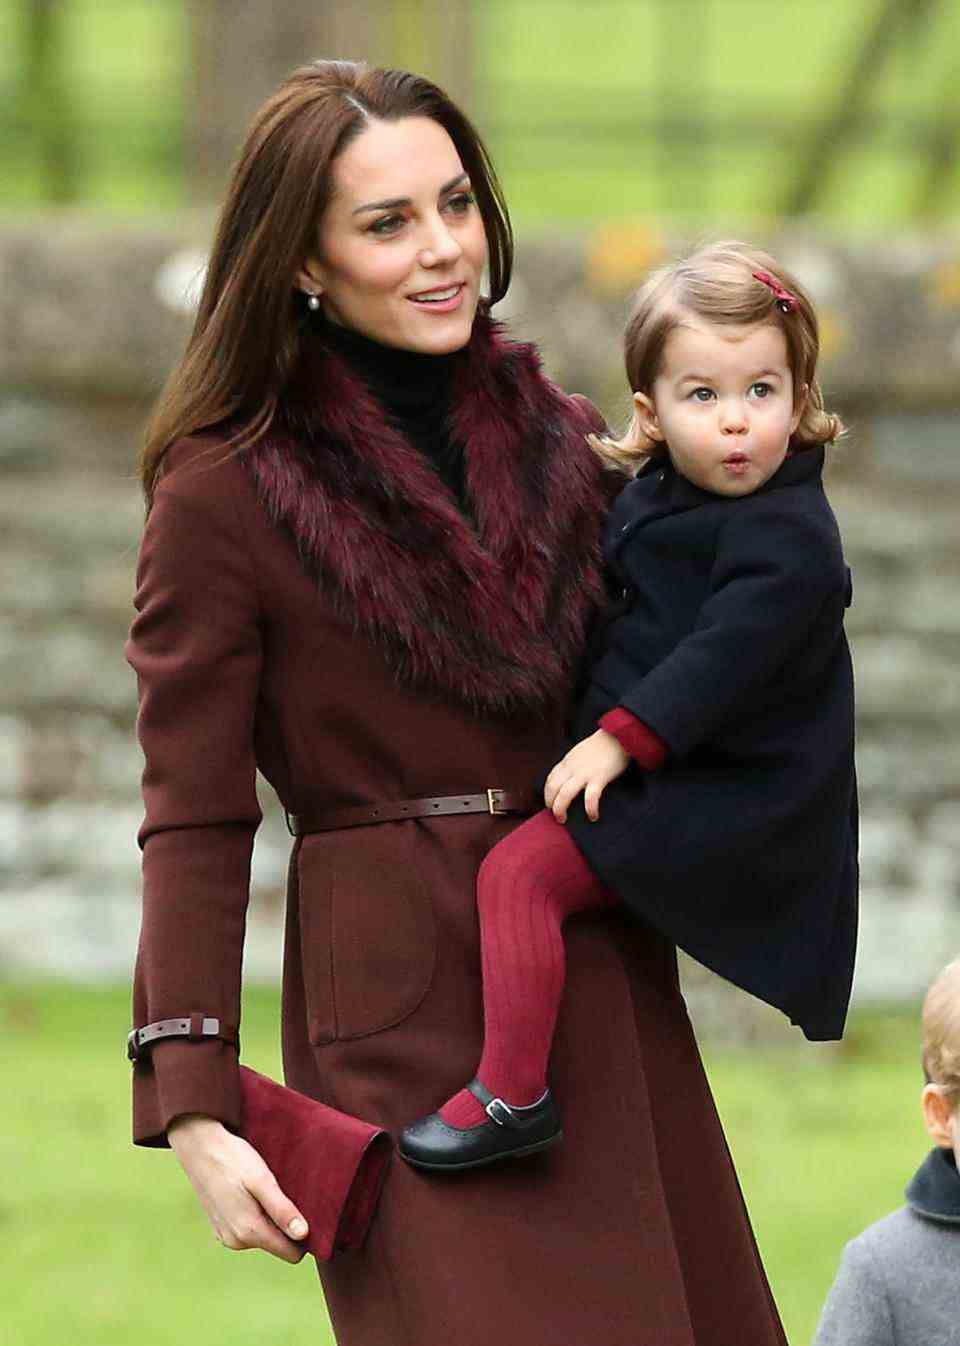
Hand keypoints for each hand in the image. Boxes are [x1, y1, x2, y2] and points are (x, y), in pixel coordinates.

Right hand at [168, 1114, 308, 1263]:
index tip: (306, 1211)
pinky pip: (249, 1230)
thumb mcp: (262, 1180)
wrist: (199, 1147)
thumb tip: (303, 1235)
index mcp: (249, 1231)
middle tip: (283, 1193)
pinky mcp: (221, 1228)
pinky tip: (250, 1193)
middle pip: (278, 1244)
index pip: (291, 1253)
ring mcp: (227, 1236)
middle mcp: (237, 1241)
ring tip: (265, 1190)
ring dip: (270, 1218)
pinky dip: (255, 1215)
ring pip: (263, 1237)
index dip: (304, 1236)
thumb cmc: (233, 1159)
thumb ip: (282, 1210)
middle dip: (286, 1225)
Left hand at [544, 729, 629, 823]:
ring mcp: (584, 773)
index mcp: (568, 761)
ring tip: (563, 819)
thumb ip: (574, 764)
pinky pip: (590, 797)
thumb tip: (571, 778)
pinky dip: (590, 809)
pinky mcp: (599, 777)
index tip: (549, 802)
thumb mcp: (581, 752)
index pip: (550, 779)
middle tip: (555, 815)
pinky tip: (593, 816)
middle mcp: (572, 767)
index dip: (547, 793)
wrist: (618, 736)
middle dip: (550, 804)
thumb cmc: (602, 745)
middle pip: (553, 788)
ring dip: (560, 809)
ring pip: (565, 794)